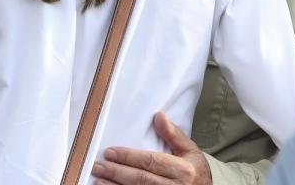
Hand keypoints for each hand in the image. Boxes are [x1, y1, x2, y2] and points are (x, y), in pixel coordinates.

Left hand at [91, 112, 211, 184]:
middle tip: (98, 166)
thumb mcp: (190, 151)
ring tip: (98, 181)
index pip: (151, 162)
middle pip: (141, 180)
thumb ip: (174, 135)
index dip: (129, 157)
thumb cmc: (196, 172)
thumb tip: (158, 116)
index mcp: (183, 170)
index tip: (110, 151)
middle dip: (117, 172)